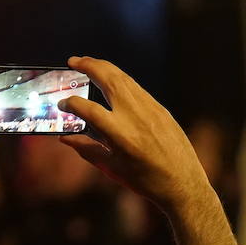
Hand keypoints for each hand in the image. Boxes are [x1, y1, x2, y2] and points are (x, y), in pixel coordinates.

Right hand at [57, 56, 208, 211]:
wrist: (184, 184)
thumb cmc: (145, 181)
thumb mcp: (112, 168)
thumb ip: (87, 149)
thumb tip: (65, 137)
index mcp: (120, 135)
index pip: (88, 109)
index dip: (71, 103)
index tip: (62, 103)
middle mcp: (135, 116)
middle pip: (108, 80)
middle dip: (89, 66)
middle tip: (73, 60)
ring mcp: (150, 109)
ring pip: (124, 78)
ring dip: (104, 67)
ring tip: (88, 63)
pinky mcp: (160, 109)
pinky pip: (136, 87)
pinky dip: (120, 78)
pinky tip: (111, 79)